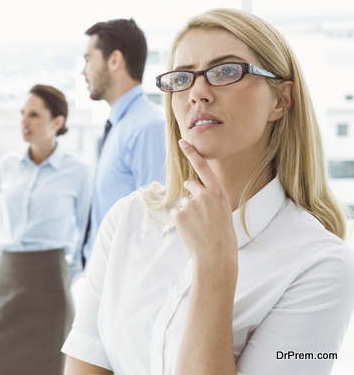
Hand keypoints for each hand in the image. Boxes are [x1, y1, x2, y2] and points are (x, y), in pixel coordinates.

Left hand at [170, 140, 236, 267]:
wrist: (216, 256)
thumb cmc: (222, 235)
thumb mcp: (222, 210)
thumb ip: (209, 197)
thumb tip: (190, 188)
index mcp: (219, 192)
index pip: (203, 167)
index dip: (192, 153)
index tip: (182, 141)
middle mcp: (204, 194)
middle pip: (190, 183)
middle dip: (192, 192)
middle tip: (201, 212)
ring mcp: (190, 204)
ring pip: (184, 202)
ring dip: (188, 212)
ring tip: (199, 227)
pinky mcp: (178, 215)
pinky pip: (176, 213)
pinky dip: (181, 221)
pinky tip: (190, 231)